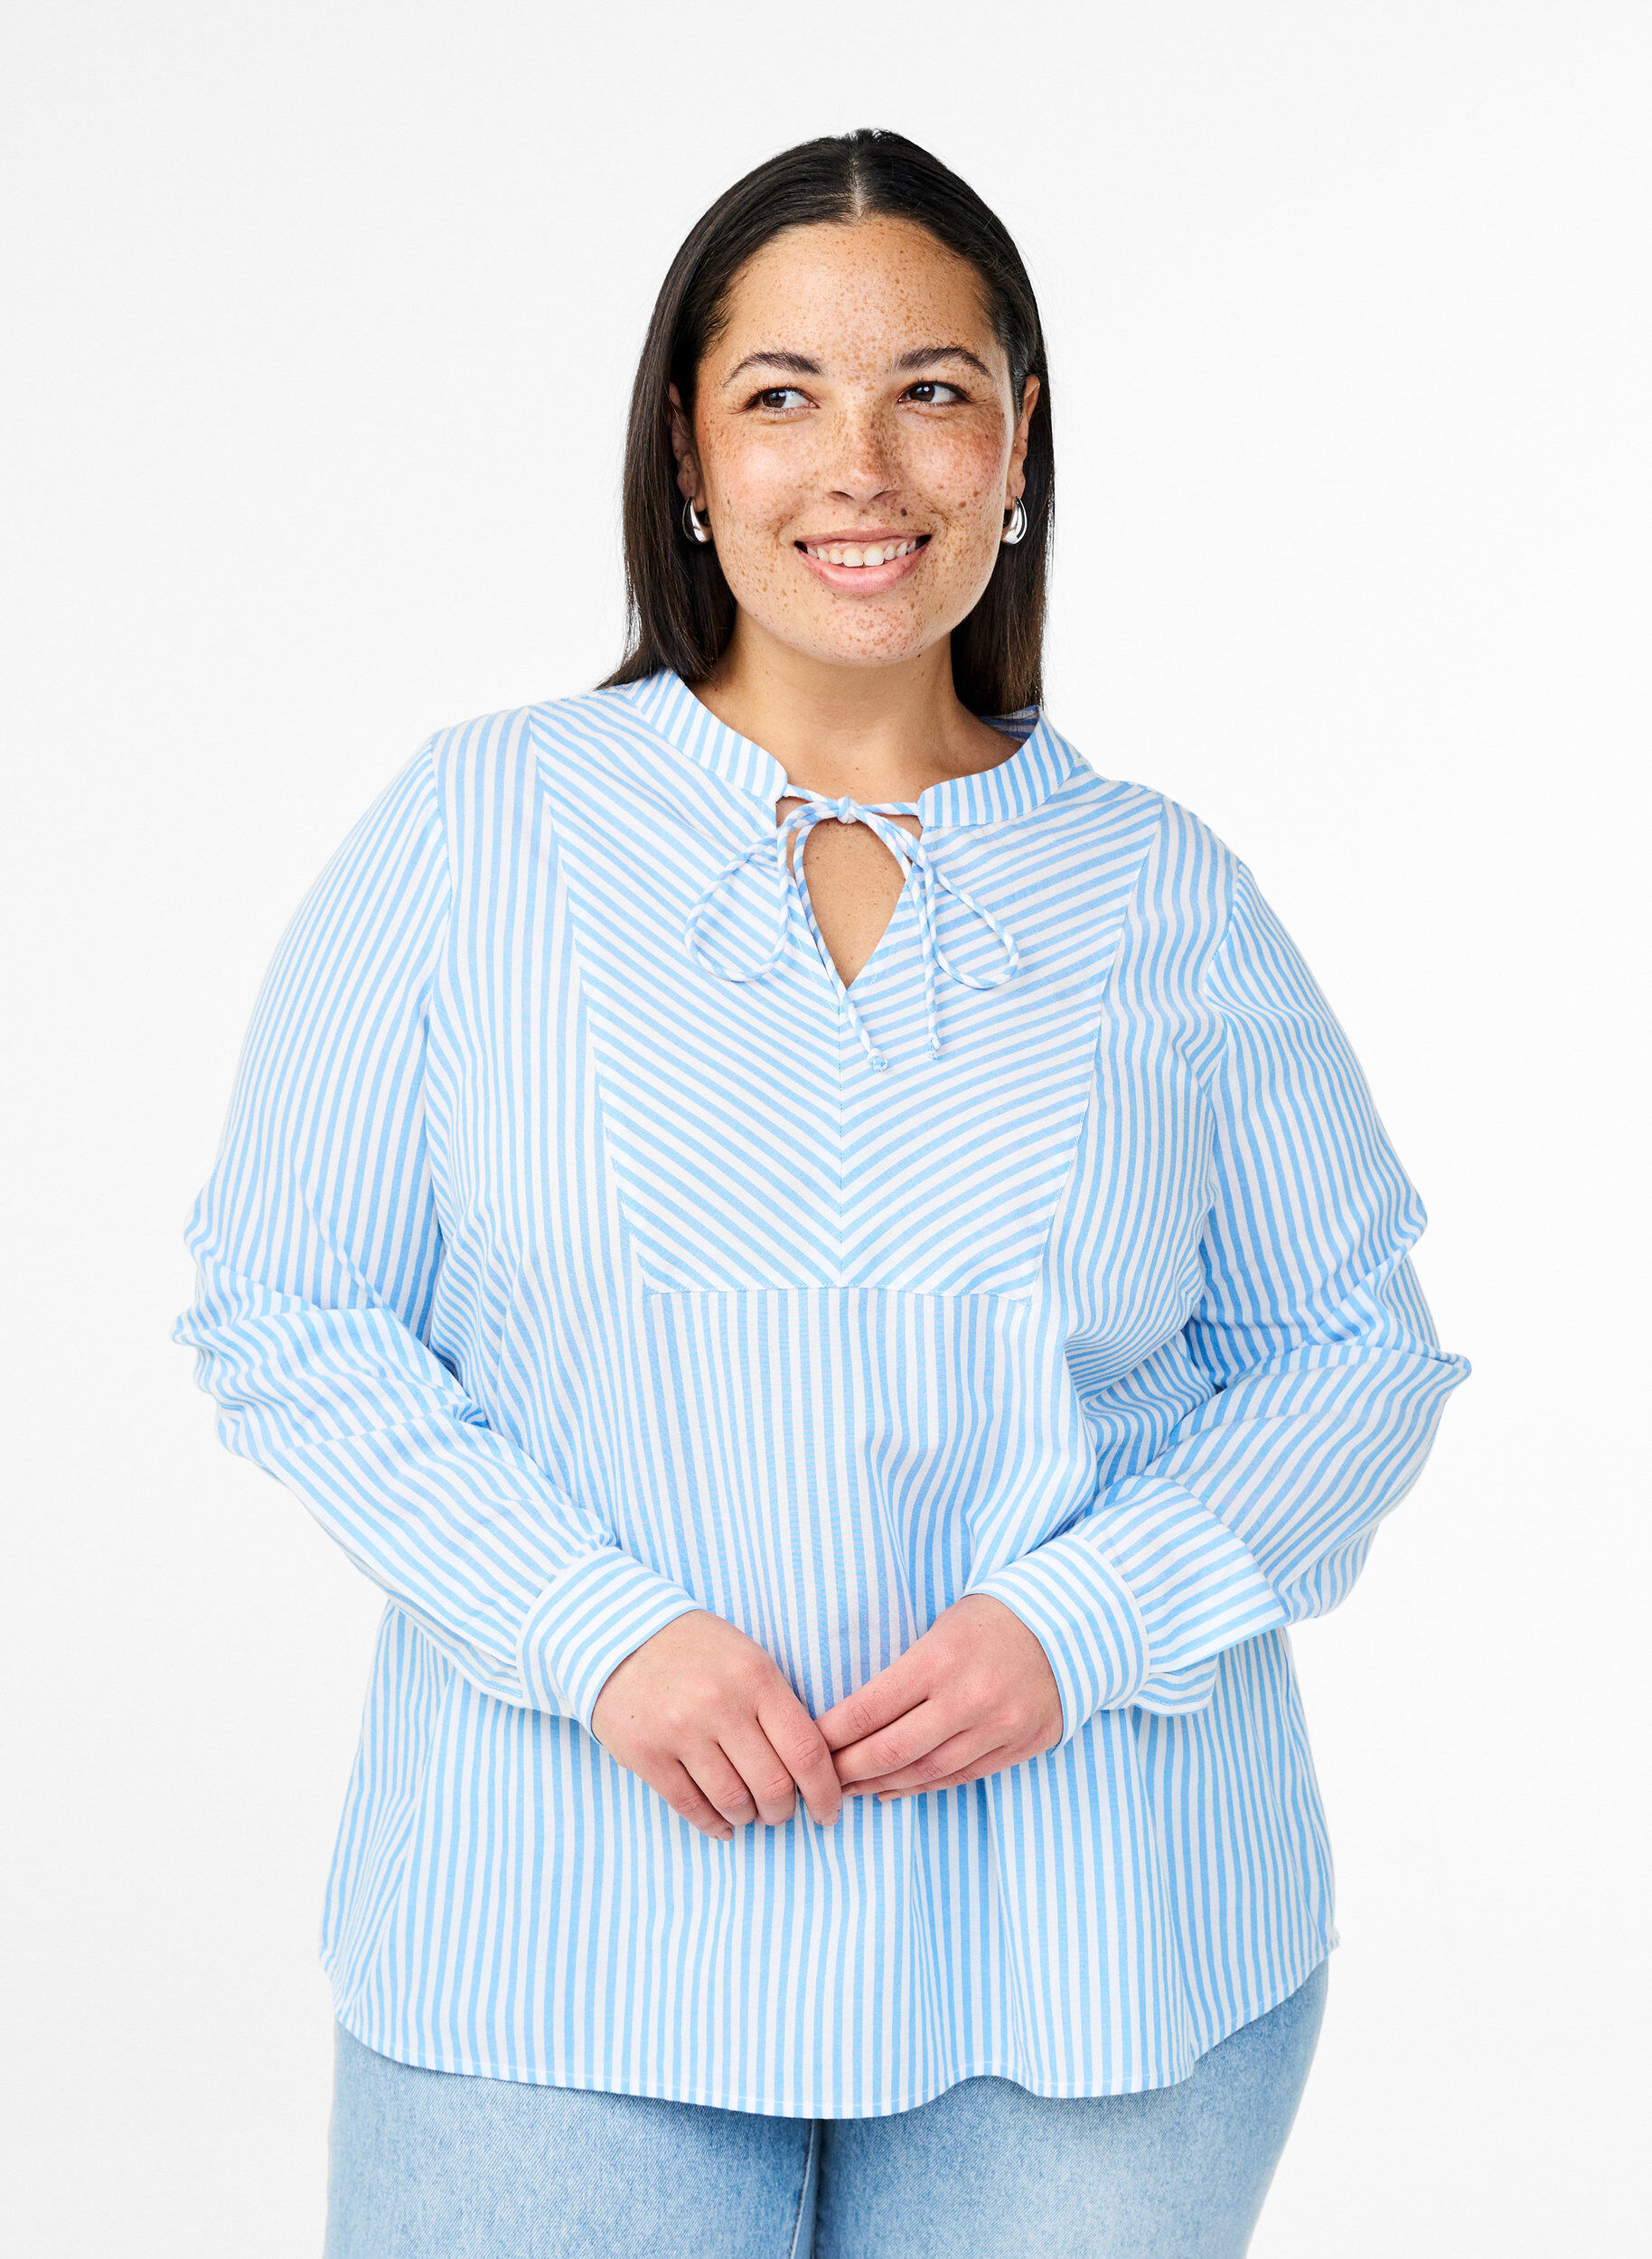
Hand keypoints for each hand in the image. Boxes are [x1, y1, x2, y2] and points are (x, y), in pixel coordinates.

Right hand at [590, 1610, 843, 1839]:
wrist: (618, 1636)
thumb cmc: (698, 1651)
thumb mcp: (748, 1659)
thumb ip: (780, 1708)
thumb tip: (814, 1771)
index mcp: (755, 1677)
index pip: (806, 1751)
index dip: (825, 1792)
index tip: (828, 1811)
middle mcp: (719, 1704)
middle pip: (773, 1786)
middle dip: (784, 1811)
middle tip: (781, 1811)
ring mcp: (679, 1731)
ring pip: (734, 1802)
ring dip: (750, 1817)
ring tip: (750, 1811)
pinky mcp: (645, 1754)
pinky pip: (691, 1807)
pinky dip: (714, 1824)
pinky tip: (722, 1822)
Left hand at [813, 1594, 1062, 1798]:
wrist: (1070, 1624)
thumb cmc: (991, 1619)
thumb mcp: (940, 1629)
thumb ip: (903, 1674)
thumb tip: (852, 1718)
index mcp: (939, 1659)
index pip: (867, 1709)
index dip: (830, 1735)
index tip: (806, 1743)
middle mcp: (967, 1698)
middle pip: (890, 1750)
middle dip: (847, 1770)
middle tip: (819, 1780)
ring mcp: (997, 1727)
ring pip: (924, 1772)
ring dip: (880, 1785)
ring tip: (850, 1791)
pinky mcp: (1019, 1746)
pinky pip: (960, 1778)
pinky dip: (921, 1788)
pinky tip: (894, 1791)